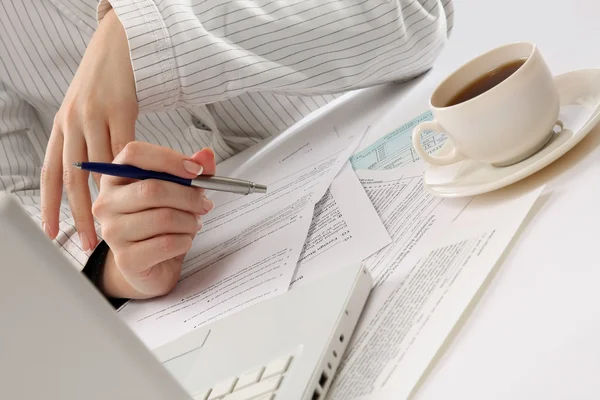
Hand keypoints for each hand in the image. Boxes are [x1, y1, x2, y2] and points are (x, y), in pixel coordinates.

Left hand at [41, 9, 135, 251]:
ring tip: (117, 222)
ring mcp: (94, 115)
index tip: (52, 232)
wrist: (117, 45)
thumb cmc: (103, 82)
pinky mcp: (120, 108)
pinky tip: (138, 191)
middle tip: (87, 241)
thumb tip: (98, 176)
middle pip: (72, 178)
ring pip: (99, 169)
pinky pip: (126, 148)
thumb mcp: (85, 112)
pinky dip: (133, 172)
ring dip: (108, 199)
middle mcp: (71, 123)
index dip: (49, 206)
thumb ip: (88, 141)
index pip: (50, 174)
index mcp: (61, 127)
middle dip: (79, 214)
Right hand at [92, 142, 216, 298]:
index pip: (134, 154)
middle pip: (152, 189)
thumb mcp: (179, 191)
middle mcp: (106, 202)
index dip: (169, 159)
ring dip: (189, 222)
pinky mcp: (126, 259)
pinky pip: (166, 243)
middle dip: (189, 197)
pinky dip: (185, 241)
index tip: (197, 171)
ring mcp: (112, 232)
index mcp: (115, 177)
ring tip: (192, 224)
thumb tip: (206, 155)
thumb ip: (193, 171)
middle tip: (205, 204)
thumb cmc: (163, 223)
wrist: (153, 266)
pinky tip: (183, 241)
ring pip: (163, 218)